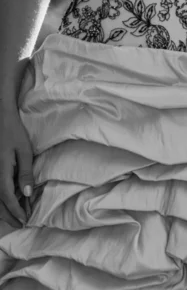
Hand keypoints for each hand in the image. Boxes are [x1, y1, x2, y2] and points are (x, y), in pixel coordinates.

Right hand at [0, 106, 33, 227]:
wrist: (0, 120)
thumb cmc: (14, 134)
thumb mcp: (24, 152)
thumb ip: (25, 173)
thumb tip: (26, 194)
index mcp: (0, 172)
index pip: (6, 198)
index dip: (16, 211)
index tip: (25, 220)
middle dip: (9, 215)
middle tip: (21, 224)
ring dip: (5, 210)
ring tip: (18, 217)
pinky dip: (2, 200)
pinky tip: (12, 202)